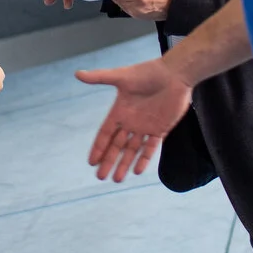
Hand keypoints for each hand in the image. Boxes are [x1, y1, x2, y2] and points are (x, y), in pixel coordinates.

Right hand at [75, 58, 192, 181]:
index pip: (105, 134)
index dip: (99, 147)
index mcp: (120, 111)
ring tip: (117, 179)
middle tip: (101, 177)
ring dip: (124, 164)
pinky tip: (137, 171)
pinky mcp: (161, 129)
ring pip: (132, 150)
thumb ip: (99, 77)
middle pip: (117, 146)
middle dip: (109, 161)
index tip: (91, 162)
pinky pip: (151, 148)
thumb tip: (77, 74)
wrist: (174, 73)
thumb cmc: (147, 72)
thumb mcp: (121, 76)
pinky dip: (144, 159)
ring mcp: (146, 127)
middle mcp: (131, 122)